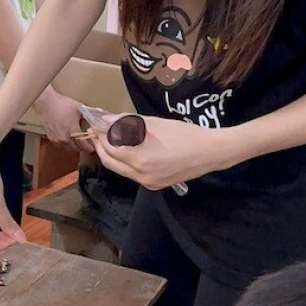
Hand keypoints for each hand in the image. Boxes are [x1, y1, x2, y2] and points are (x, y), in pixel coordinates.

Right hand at [33, 89, 89, 146]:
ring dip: (73, 146)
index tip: (92, 148)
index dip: (89, 148)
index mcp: (73, 131)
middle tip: (86, 143)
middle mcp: (64, 138)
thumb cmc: (62, 104)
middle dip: (82, 147)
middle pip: (76, 149)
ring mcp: (57, 139)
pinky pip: (60, 145)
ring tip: (77, 142)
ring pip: (68, 148)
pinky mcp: (51, 138)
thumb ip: (88, 116)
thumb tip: (96, 119)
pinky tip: (68, 139)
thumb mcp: (79, 108)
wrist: (46, 103)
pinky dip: (65, 144)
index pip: (83, 146)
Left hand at [90, 114, 239, 189]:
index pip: (109, 150)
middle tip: (97, 133)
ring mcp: (148, 184)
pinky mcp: (155, 185)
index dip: (99, 137)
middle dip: (101, 148)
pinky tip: (127, 149)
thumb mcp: (154, 124)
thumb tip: (105, 120)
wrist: (211, 152)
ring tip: (110, 138)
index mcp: (140, 160)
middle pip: (111, 164)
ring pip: (121, 170)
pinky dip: (126, 162)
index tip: (95, 125)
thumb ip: (127, 123)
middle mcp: (141, 176)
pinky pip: (133, 174)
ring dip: (113, 155)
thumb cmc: (184, 134)